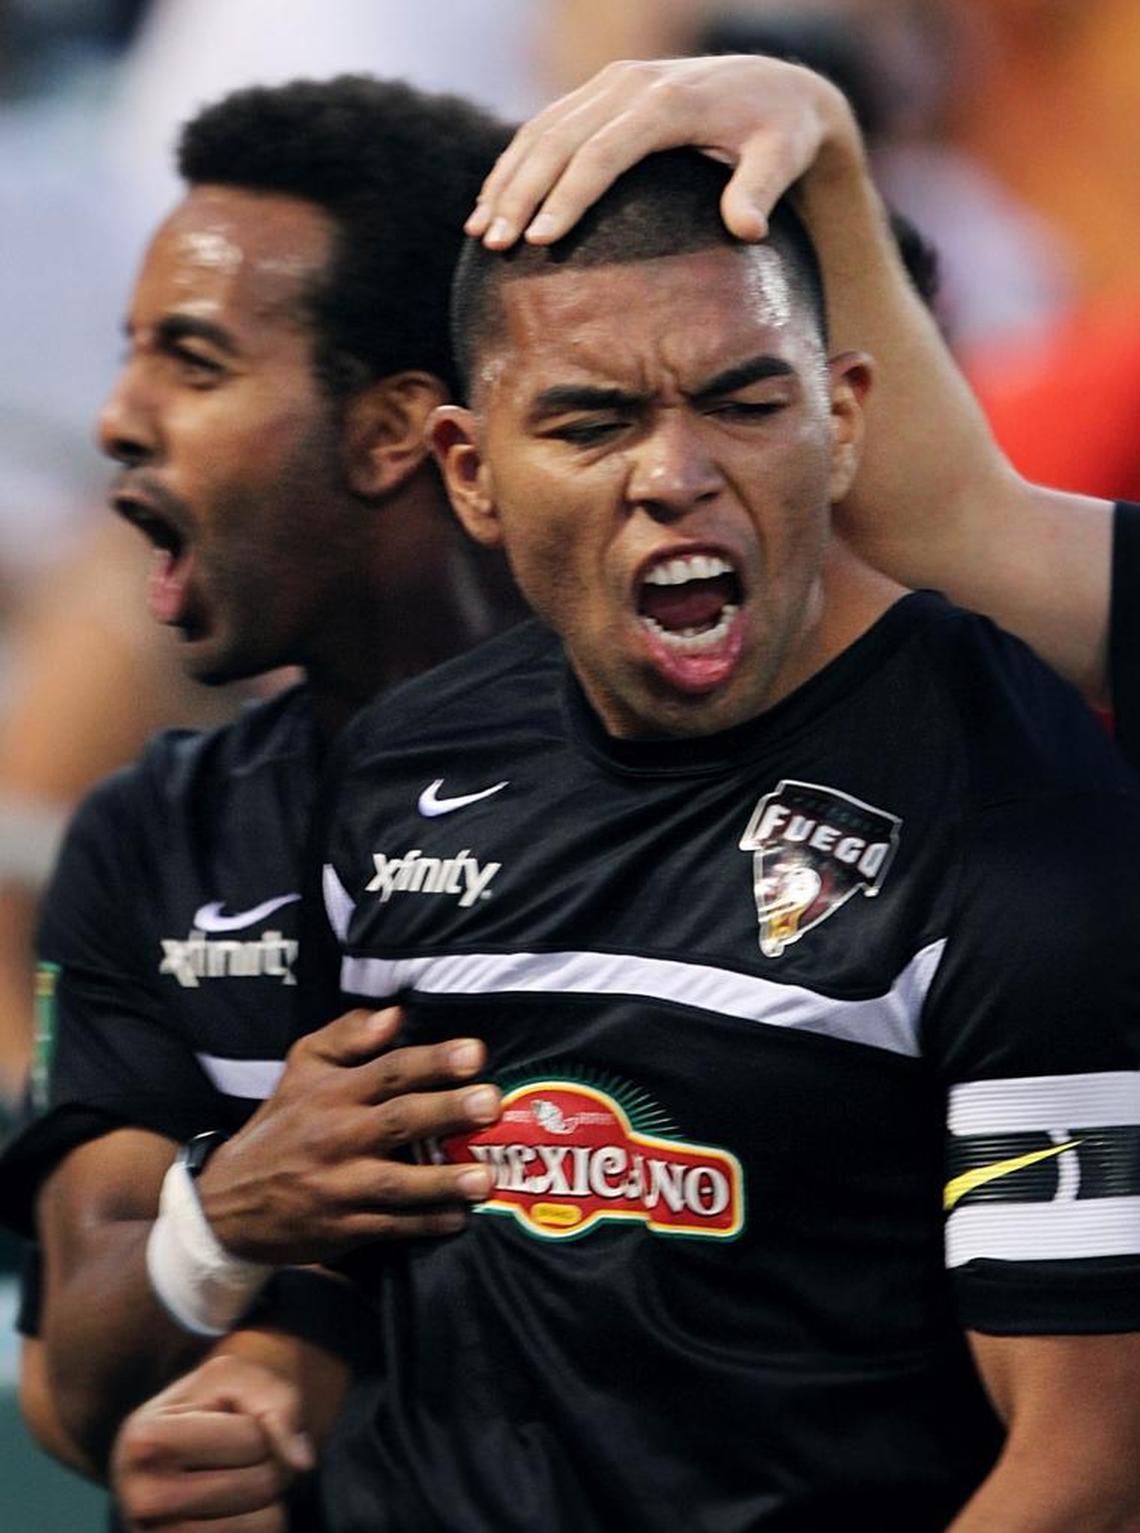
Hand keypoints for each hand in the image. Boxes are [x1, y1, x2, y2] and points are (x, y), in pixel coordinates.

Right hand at [112, 1355, 311, 1531]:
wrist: (171, 1452)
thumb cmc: (207, 1407)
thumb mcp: (234, 1379)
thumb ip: (277, 1404)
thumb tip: (303, 1463)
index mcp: (144, 1441)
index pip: (250, 1439)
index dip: (261, 1424)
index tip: (234, 1420)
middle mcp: (142, 1501)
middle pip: (260, 1484)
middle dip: (270, 1462)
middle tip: (243, 1454)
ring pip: (266, 1524)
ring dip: (270, 1498)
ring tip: (238, 1480)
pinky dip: (262, 1525)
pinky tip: (235, 1511)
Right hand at [197, 1007, 499, 1262]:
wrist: (226, 1204)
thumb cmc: (280, 1125)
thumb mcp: (301, 1068)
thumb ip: (347, 1035)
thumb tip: (395, 1013)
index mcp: (332, 1092)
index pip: (388, 1070)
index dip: (432, 1061)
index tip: (475, 1053)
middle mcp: (337, 1136)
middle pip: (398, 1120)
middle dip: (446, 1111)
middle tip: (490, 1103)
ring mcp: (339, 1186)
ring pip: (396, 1183)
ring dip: (442, 1181)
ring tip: (485, 1178)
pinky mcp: (341, 1229)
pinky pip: (389, 1226)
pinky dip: (424, 1224)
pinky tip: (459, 1218)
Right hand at [466, 54, 855, 250]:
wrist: (776, 86)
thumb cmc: (781, 134)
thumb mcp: (782, 157)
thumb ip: (761, 190)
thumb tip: (746, 229)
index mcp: (666, 102)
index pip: (601, 153)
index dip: (568, 198)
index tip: (542, 242)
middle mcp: (630, 84)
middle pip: (558, 141)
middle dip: (521, 194)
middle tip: (494, 246)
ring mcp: (611, 82)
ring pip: (541, 130)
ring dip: (506, 181)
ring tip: (479, 233)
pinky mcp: (602, 90)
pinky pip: (546, 125)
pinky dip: (515, 163)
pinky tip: (491, 202)